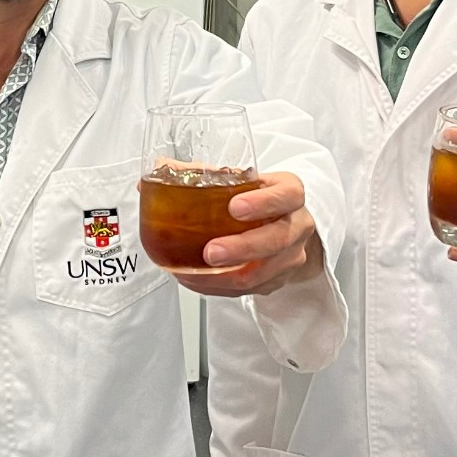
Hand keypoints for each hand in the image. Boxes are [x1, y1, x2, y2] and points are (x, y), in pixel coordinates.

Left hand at [188, 173, 326, 297]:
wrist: (285, 223)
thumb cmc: (259, 198)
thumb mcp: (242, 180)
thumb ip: (205, 174)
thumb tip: (160, 168)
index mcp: (289, 194)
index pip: (287, 196)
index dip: (263, 203)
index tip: (235, 207)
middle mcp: (296, 225)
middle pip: (277, 240)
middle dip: (241, 248)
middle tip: (211, 251)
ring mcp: (290, 256)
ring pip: (264, 272)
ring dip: (226, 276)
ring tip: (194, 271)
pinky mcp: (277, 279)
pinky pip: (249, 289)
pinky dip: (218, 286)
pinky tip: (196, 279)